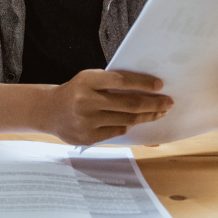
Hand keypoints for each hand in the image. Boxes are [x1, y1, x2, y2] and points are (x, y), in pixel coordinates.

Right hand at [40, 69, 173, 145]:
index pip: (122, 81)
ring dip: (146, 116)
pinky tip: (135, 121)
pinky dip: (128, 125)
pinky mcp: (87, 137)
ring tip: (158, 112)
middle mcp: (86, 100)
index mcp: (87, 80)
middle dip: (153, 103)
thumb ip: (111, 83)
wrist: (49, 110)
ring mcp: (86, 121)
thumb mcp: (88, 80)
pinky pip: (117, 131)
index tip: (160, 85)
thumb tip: (146, 89)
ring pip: (127, 119)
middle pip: (129, 104)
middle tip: (168, 103)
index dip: (143, 83)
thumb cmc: (75, 92)